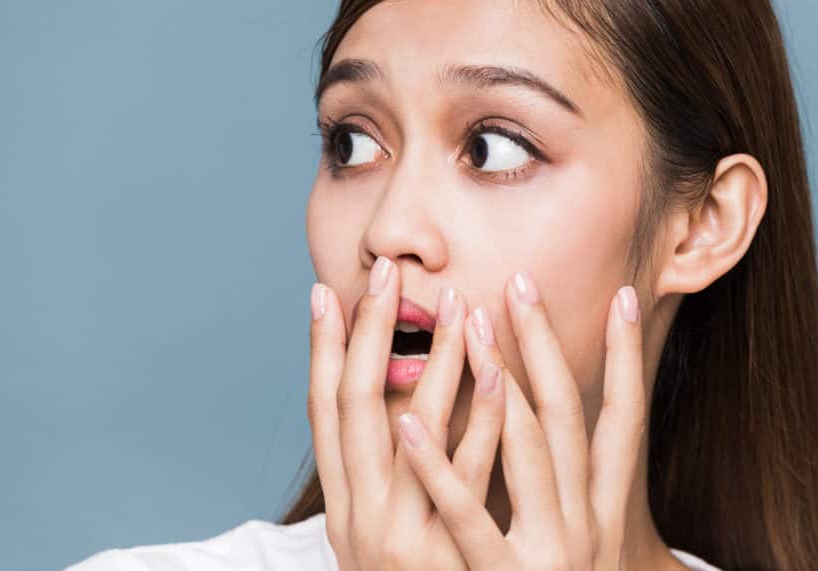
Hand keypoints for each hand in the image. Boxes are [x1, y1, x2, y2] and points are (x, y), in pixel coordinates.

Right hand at [307, 256, 507, 569]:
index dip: (320, 352)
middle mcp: (359, 519)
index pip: (323, 414)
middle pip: (354, 408)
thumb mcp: (382, 539)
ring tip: (457, 302)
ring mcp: (401, 538)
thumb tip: (396, 419)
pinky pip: (467, 478)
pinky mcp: (448, 557)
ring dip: (435, 362)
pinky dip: (479, 421)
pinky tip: (497, 374)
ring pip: (413, 430)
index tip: (324, 294)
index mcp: (343, 510)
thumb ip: (386, 484)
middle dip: (366, 337)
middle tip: (382, 274)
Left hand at [396, 269, 646, 569]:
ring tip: (471, 323)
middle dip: (546, 346)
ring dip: (498, 383)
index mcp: (607, 512)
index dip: (626, 358)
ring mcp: (549, 551)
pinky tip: (409, 421)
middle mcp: (587, 525)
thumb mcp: (584, 544)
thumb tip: (553, 433)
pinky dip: (440, 465)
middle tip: (520, 280)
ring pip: (528, 450)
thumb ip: (572, 493)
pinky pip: (467, 516)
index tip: (622, 295)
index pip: (625, 420)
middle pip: (569, 418)